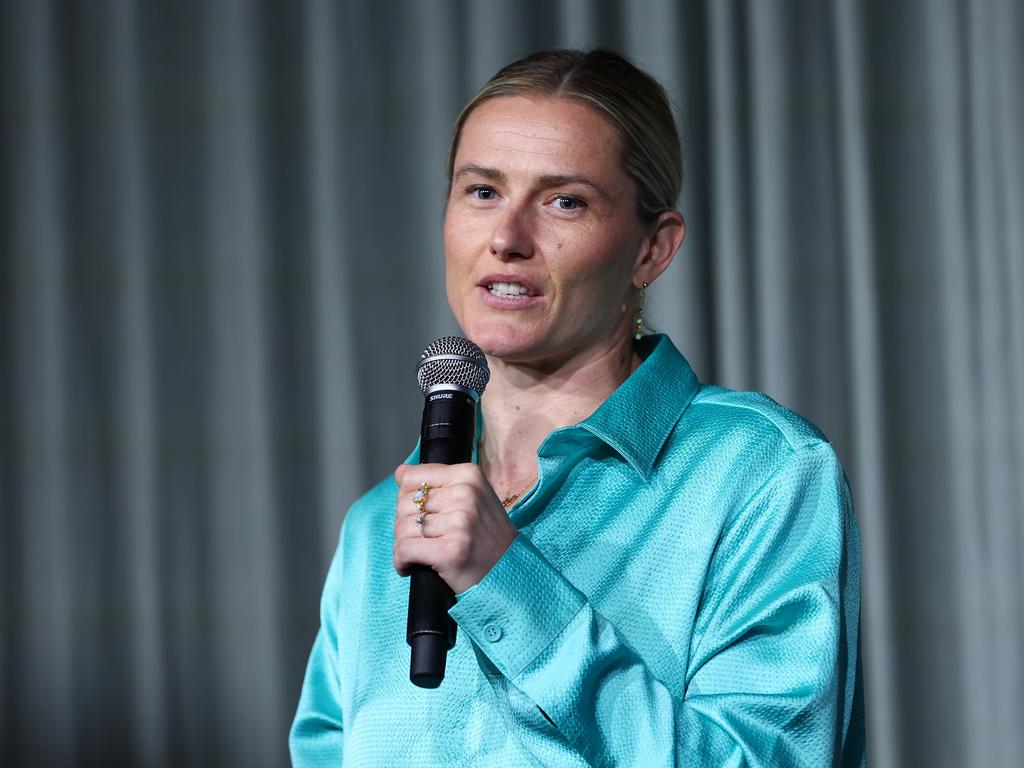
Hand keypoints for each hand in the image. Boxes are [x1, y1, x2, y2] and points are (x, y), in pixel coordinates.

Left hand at [393, 463, 518, 594]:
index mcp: (469, 475)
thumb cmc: (486, 536)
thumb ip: (439, 483)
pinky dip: (402, 562)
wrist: (508, 573)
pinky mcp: (450, 552)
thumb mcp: (472, 498)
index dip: (407, 500)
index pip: (411, 477)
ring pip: (402, 528)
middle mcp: (466, 494)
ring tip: (420, 555)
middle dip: (405, 526)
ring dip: (403, 546)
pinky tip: (411, 567)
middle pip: (404, 504)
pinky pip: (404, 551)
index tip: (421, 516)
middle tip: (421, 541)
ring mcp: (460, 523)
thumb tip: (400, 472)